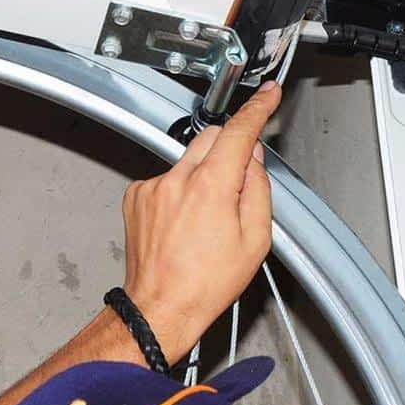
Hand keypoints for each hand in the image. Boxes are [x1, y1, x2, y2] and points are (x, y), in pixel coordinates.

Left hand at [120, 82, 281, 363]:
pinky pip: (168, 176)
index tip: (268, 95)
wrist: (160, 309)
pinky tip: (184, 221)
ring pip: (189, 157)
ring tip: (206, 217)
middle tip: (238, 184)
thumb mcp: (256, 240)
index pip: (239, 132)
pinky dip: (181, 188)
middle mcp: (178, 179)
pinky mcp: (136, 195)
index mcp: (211, 187)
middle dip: (230, 150)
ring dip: (204, 173)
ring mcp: (153, 186)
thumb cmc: (206, 283)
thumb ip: (258, 189)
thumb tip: (252, 161)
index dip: (258, 109)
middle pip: (212, 137)